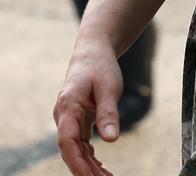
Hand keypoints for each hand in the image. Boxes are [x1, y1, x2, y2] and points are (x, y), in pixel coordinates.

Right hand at [54, 36, 122, 175]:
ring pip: (77, 149)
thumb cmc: (100, 67)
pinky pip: (81, 143)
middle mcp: (64, 116)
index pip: (67, 141)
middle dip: (85, 170)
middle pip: (71, 150)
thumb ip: (108, 112)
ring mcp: (69, 119)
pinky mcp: (77, 120)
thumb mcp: (109, 87)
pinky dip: (90, 157)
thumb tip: (112, 139)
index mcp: (68, 106)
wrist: (93, 52)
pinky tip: (101, 168)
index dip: (77, 162)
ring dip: (89, 166)